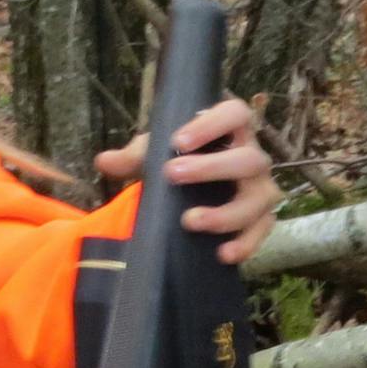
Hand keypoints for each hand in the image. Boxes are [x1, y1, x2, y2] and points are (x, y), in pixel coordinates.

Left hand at [94, 97, 279, 264]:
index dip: (212, 124)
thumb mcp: (156, 154)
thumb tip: (104, 161)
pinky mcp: (262, 219)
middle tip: (173, 175)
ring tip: (190, 221)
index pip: (235, 114)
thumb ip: (133, 156)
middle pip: (248, 159)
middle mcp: (254, 157)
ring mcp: (261, 190)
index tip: (179, 140)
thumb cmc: (181, 163)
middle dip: (211, 168)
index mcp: (232, 131)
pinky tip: (222, 253)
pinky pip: (262, 231)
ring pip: (257, 200)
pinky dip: (246, 244)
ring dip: (225, 213)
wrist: (196, 193)